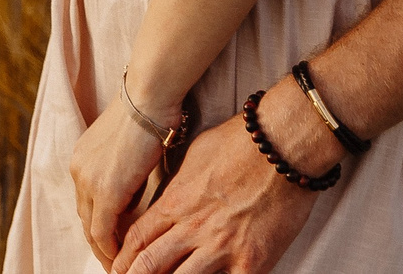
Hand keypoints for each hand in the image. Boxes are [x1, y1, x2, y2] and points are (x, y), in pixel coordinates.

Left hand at [70, 100, 169, 267]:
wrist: (150, 95)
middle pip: (85, 220)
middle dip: (100, 245)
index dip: (101, 226)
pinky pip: (102, 232)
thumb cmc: (151, 111)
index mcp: (84, 159)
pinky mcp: (106, 192)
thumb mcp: (132, 144)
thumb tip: (138, 191)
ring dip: (106, 251)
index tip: (115, 243)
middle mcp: (80, 172)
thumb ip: (128, 169)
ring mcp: (89, 182)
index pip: (88, 204)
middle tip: (117, 263)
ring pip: (91, 230)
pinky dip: (112, 248)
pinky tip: (125, 259)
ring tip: (122, 266)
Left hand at [113, 101, 317, 273]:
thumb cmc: (243, 140)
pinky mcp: (251, 262)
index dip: (122, 260)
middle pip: (148, 266)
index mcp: (176, 202)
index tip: (117, 270)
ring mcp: (221, 248)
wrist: (285, 142)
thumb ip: (179, 184)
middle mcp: (193, 228)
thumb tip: (168, 199)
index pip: (136, 240)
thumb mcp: (196, 154)